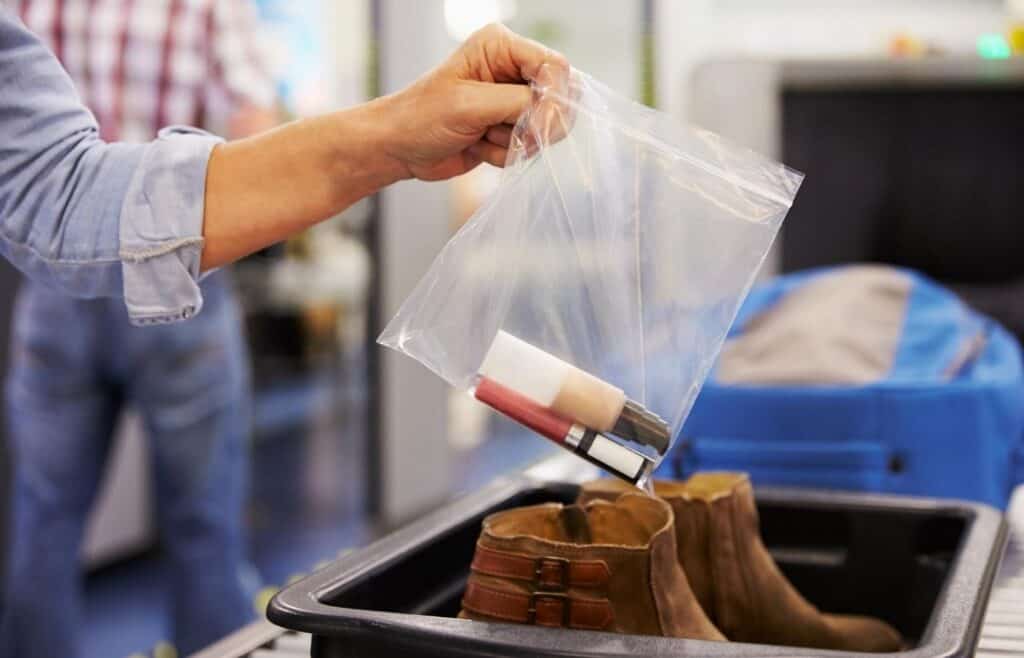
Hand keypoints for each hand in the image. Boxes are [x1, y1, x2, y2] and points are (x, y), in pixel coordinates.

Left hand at [202, 25, 567, 270]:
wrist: (397, 148)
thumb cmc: (420, 117)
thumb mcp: (469, 105)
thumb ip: (518, 103)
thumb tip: (556, 112)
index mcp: (501, 46)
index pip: (554, 66)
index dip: (554, 99)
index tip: (537, 129)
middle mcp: (512, 68)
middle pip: (560, 97)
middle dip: (536, 125)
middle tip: (507, 137)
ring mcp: (512, 100)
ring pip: (547, 128)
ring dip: (514, 142)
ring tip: (480, 137)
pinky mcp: (509, 128)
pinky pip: (530, 147)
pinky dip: (506, 154)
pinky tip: (478, 146)